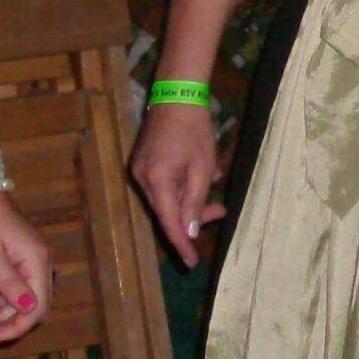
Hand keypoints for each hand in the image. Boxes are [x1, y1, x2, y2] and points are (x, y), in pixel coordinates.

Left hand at [0, 192, 51, 344]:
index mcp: (36, 261)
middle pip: (32, 305)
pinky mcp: (19, 257)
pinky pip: (16, 286)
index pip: (38, 306)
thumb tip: (30, 308)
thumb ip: (9, 284)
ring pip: (23, 298)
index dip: (18, 327)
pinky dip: (1, 300)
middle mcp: (40, 262)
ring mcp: (30, 259)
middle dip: (7, 323)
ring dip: (2, 315)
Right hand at [128, 100, 225, 268]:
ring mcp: (138, 170)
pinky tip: (201, 175)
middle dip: (193, 215)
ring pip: (165, 198)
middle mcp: (141, 179)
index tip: (191, 263)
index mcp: (156, 181)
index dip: (181, 244)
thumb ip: (195, 202)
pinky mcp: (142, 162)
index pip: (168, 222)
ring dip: (190, 198)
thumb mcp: (202, 168)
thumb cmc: (194, 130)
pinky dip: (181, 186)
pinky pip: (162, 185)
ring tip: (214, 186)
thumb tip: (188, 231)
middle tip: (220, 211)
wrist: (177, 95)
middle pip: (166, 211)